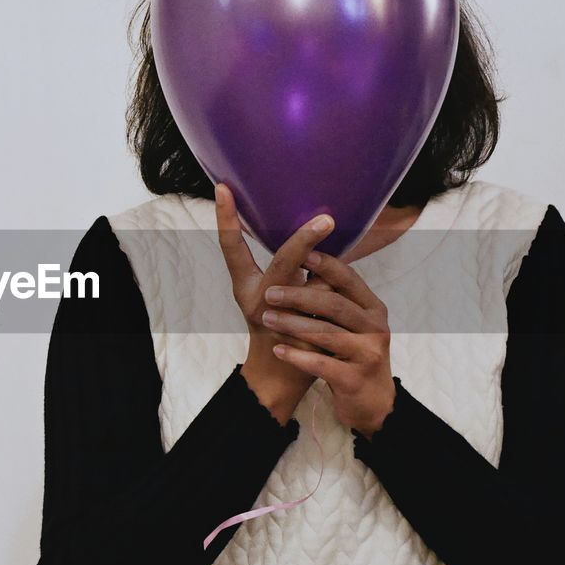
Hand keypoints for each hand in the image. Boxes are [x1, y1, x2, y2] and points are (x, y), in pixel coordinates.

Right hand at [214, 183, 334, 424]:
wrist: (282, 376)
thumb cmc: (282, 326)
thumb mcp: (276, 294)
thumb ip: (291, 268)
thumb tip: (319, 230)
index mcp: (245, 287)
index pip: (232, 248)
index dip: (226, 218)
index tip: (223, 188)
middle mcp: (259, 300)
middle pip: (285, 262)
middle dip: (306, 239)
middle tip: (326, 219)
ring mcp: (281, 318)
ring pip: (318, 284)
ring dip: (332, 278)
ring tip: (333, 286)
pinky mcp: (304, 334)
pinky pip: (333, 303)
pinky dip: (341, 298)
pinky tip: (342, 306)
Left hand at [260, 248, 396, 435]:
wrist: (373, 403)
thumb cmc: (354, 355)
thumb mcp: (354, 324)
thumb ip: (336, 298)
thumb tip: (306, 258)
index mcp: (373, 308)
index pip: (349, 279)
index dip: (325, 265)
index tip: (299, 253)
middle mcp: (375, 328)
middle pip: (334, 304)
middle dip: (299, 295)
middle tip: (269, 293)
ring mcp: (367, 354)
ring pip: (326, 333)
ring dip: (293, 324)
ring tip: (267, 318)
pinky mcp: (355, 380)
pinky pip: (321, 364)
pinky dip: (297, 355)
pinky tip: (278, 349)